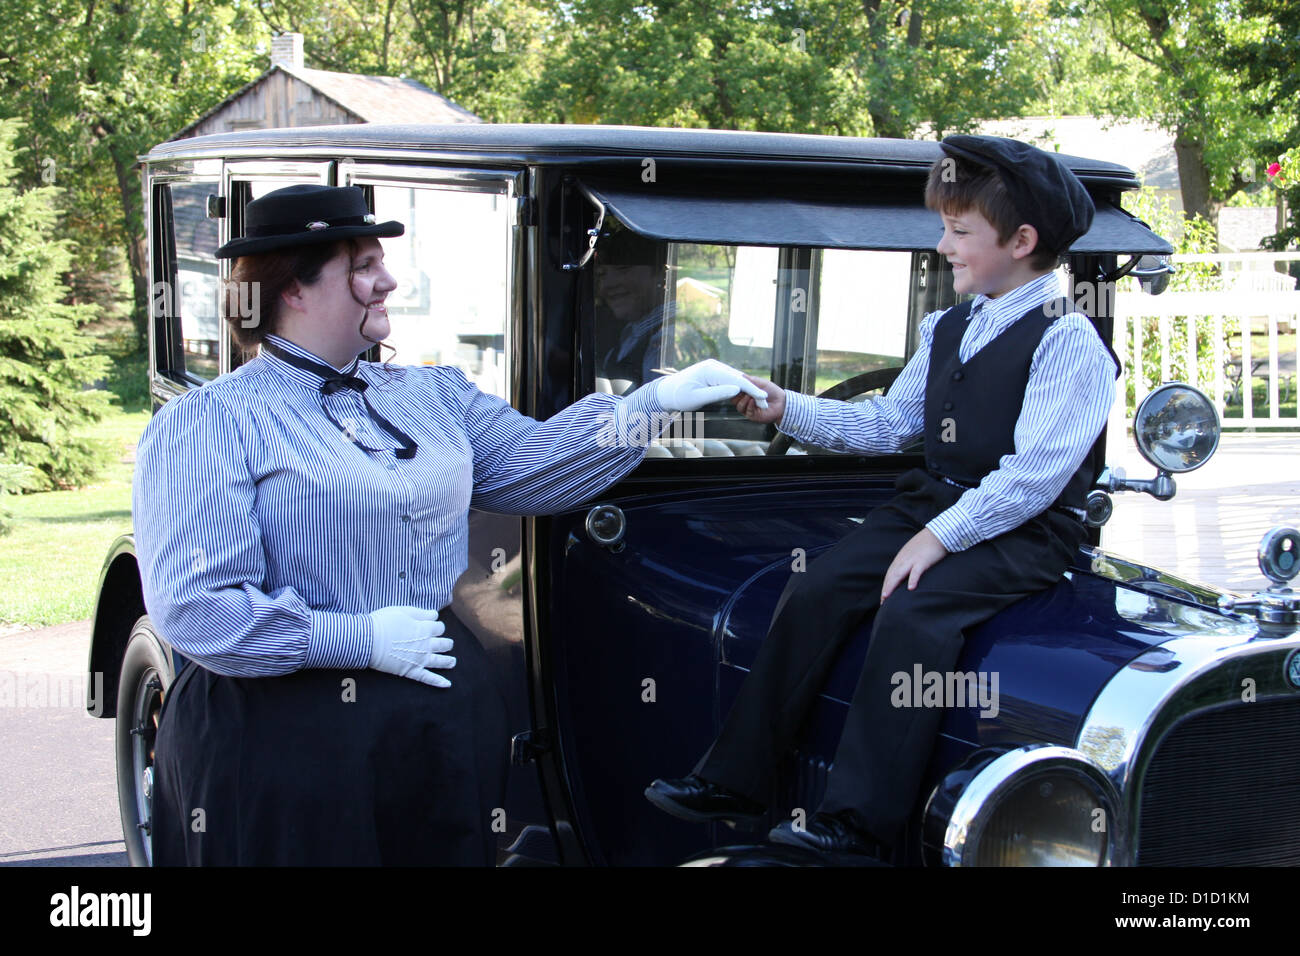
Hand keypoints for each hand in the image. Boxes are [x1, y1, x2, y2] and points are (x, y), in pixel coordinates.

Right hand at [368, 605, 455, 686]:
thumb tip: (435, 615)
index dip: (437, 627)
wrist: (368, 640)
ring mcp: (420, 659)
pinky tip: (447, 684)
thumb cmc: (383, 622)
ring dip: (448, 661)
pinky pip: (428, 678)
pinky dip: (438, 682)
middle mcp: (426, 645)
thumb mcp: (403, 611)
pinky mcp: (411, 671)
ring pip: (440, 661)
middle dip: (447, 643)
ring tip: (452, 662)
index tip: (433, 627)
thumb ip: (421, 613)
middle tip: (447, 644)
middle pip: (444, 644)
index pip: (440, 628)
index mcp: (425, 629)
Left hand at [654, 359, 768, 411]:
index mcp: (710, 370)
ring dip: (747, 389)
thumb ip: (717, 393)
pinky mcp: (714, 373)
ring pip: (736, 378)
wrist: (667, 392)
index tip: (764, 398)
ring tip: (760, 400)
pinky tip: (748, 394)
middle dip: (753, 390)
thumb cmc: (679, 397)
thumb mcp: (697, 398)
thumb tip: (737, 389)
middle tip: (765, 403)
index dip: (751, 390)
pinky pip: (730, 379)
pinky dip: (739, 387)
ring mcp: (714, 367)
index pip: (736, 380)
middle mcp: (714, 365)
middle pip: (738, 378)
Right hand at [732, 374, 783, 423]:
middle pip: (734, 400)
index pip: (734, 392)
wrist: (782, 402)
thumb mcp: (761, 382)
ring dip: (743, 400)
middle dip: (737, 394)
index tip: (733, 383)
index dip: (733, 388)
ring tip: (749, 395)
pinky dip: (749, 405)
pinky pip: (747, 410)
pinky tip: (752, 400)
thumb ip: (750, 380)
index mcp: (746, 393)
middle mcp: (745, 402)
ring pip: (739, 406)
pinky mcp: (752, 415)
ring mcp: (748, 409)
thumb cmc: (772, 391)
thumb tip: (741, 375)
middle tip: (741, 389)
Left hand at [881, 529, 947, 601]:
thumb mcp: (913, 553)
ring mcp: (912, 559)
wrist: (938, 533)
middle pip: (892, 575)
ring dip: (892, 585)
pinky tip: (911, 588)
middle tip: (882, 601)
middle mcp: (904, 559)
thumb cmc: (927, 544)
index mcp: (901, 558)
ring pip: (899, 574)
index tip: (884, 597)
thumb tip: (905, 575)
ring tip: (887, 596)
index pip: (890, 574)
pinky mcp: (923, 560)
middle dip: (886, 588)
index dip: (886, 585)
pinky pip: (917, 571)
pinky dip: (913, 579)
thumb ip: (908, 563)